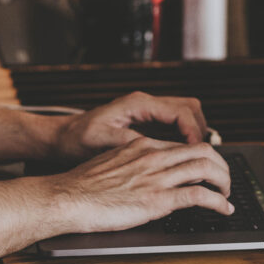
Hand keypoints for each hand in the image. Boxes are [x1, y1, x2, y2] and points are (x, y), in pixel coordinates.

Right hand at [49, 137, 232, 232]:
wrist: (66, 197)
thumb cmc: (82, 186)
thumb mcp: (111, 163)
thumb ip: (134, 164)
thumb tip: (147, 175)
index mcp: (142, 146)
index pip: (183, 145)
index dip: (203, 156)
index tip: (209, 168)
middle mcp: (153, 157)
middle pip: (203, 151)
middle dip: (221, 165)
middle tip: (224, 180)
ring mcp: (157, 177)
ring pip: (206, 169)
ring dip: (224, 182)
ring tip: (227, 194)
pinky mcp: (158, 199)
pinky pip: (199, 196)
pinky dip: (218, 202)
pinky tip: (223, 209)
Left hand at [53, 92, 207, 161]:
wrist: (60, 139)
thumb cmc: (76, 140)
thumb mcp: (102, 143)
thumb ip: (132, 143)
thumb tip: (159, 150)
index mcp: (138, 104)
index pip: (181, 112)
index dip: (194, 132)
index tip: (198, 152)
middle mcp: (145, 104)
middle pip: (190, 109)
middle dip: (201, 131)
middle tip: (203, 156)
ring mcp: (147, 113)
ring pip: (185, 116)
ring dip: (194, 135)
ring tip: (195, 159)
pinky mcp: (145, 124)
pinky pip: (174, 127)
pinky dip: (183, 140)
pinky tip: (180, 159)